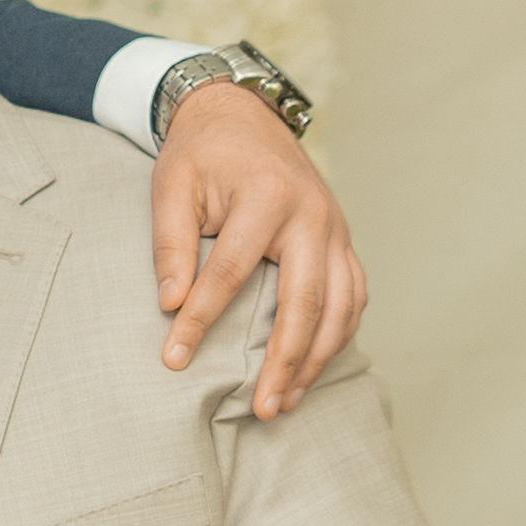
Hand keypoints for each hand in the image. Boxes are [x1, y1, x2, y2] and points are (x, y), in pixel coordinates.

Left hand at [151, 81, 368, 417]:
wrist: (242, 116)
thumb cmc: (201, 155)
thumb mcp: (171, 186)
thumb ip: (171, 244)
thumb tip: (171, 304)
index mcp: (267, 196)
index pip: (231, 272)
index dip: (201, 319)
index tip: (174, 359)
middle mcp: (312, 215)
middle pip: (306, 301)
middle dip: (284, 360)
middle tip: (264, 410)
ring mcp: (335, 229)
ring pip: (341, 306)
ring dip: (316, 359)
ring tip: (286, 401)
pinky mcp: (342, 240)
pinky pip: (354, 295)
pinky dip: (339, 335)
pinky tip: (313, 367)